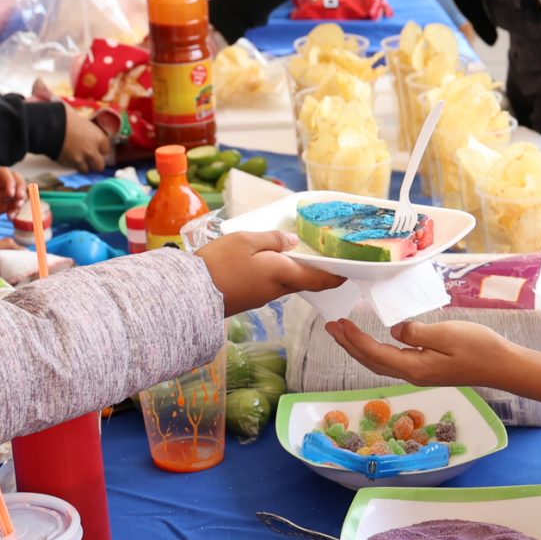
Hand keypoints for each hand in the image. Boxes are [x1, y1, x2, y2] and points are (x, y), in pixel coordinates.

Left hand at [0, 166, 27, 232]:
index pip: (4, 173)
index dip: (11, 181)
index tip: (9, 193)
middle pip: (15, 181)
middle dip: (21, 188)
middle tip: (19, 199)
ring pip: (16, 194)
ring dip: (20, 200)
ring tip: (15, 210)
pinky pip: (12, 207)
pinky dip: (16, 211)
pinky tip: (11, 217)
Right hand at [57, 108, 113, 171]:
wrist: (48, 126)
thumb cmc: (64, 117)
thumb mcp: (80, 119)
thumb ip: (86, 128)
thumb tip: (83, 126)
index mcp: (98, 137)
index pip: (106, 149)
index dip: (100, 149)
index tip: (95, 147)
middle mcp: (92, 151)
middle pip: (100, 165)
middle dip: (94, 162)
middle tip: (88, 157)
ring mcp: (81, 159)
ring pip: (86, 170)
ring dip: (83, 166)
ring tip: (76, 159)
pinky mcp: (69, 165)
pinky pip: (74, 169)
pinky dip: (72, 165)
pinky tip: (67, 158)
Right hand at [197, 231, 340, 314]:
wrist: (191, 294)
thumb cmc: (220, 263)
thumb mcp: (247, 240)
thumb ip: (273, 240)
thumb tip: (293, 243)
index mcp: (283, 275)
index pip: (320, 279)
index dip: (337, 275)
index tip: (349, 269)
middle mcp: (277, 290)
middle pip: (305, 281)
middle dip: (318, 271)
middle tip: (326, 256)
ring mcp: (263, 297)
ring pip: (288, 283)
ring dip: (297, 271)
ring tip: (299, 253)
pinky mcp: (250, 299)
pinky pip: (272, 285)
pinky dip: (279, 274)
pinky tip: (273, 261)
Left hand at [325, 316, 519, 389]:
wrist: (502, 365)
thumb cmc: (479, 347)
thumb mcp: (447, 334)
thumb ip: (417, 332)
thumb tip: (394, 330)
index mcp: (414, 367)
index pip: (375, 353)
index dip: (354, 339)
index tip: (339, 323)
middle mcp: (411, 375)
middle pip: (371, 361)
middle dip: (349, 345)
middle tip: (330, 327)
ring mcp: (418, 374)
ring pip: (379, 363)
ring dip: (359, 349)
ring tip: (344, 334)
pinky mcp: (426, 369)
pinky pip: (391, 361)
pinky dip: (374, 350)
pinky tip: (373, 342)